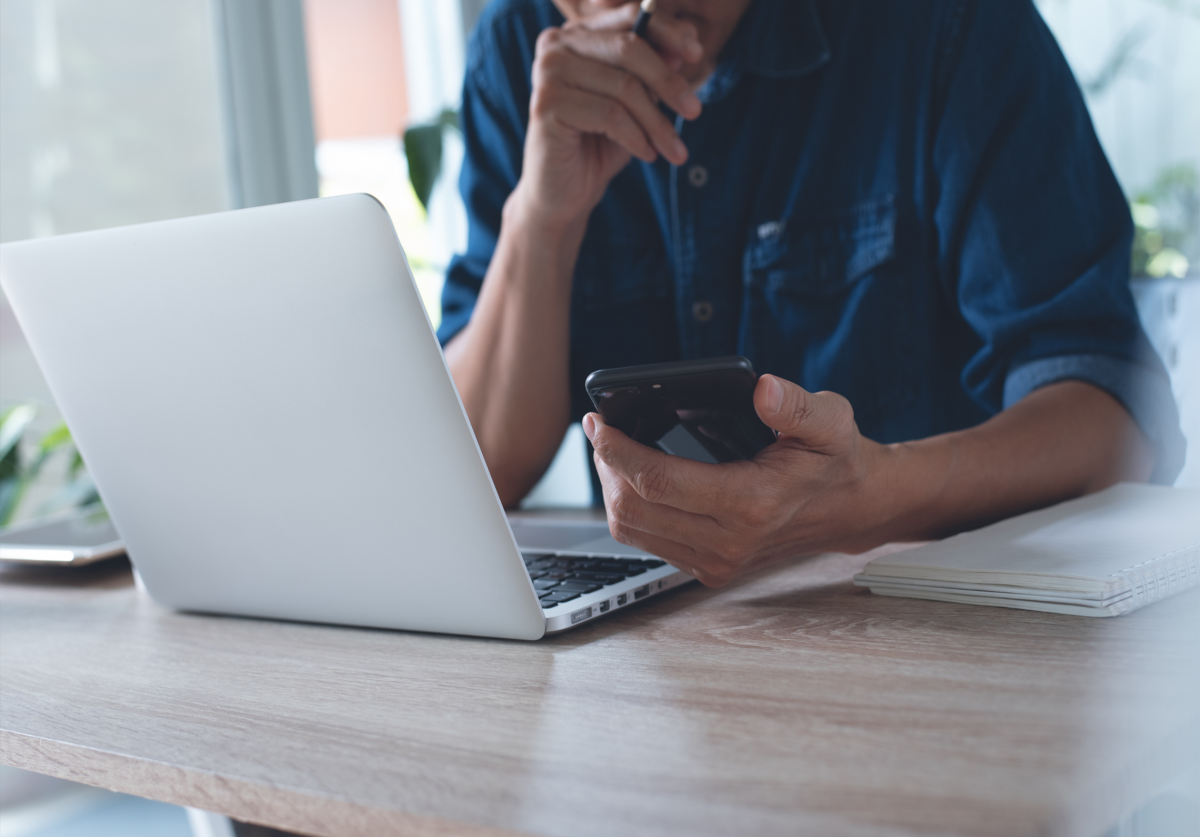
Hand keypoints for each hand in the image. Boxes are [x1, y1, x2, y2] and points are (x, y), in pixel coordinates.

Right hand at [511, 3, 703, 229]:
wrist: (562, 193)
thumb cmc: (598, 144)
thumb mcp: (634, 103)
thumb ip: (653, 72)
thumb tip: (685, 45)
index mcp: (577, 33)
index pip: (629, 17)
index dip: (668, 32)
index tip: (697, 55)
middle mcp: (556, 43)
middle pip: (629, 48)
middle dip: (669, 82)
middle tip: (695, 111)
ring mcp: (547, 71)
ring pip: (624, 87)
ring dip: (657, 122)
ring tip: (674, 148)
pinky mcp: (547, 104)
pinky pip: (610, 115)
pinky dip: (636, 138)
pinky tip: (647, 155)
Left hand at [583, 375, 896, 585]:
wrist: (853, 509)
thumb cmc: (836, 460)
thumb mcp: (831, 420)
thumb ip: (797, 405)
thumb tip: (763, 389)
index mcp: (751, 504)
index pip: (658, 482)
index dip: (617, 451)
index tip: (597, 422)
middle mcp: (728, 543)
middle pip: (634, 510)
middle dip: (606, 468)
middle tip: (601, 432)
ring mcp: (717, 562)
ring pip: (633, 531)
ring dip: (613, 490)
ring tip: (613, 452)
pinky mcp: (710, 569)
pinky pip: (650, 542)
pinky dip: (633, 508)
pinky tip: (636, 477)